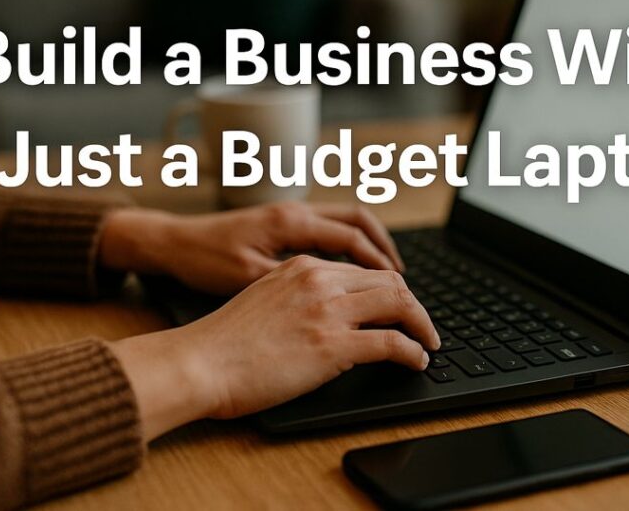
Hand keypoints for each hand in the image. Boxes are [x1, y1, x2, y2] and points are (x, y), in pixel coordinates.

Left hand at [99, 201, 403, 294]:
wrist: (171, 245)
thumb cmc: (203, 261)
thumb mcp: (248, 278)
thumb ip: (294, 284)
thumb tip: (336, 301)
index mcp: (291, 222)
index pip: (354, 239)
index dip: (382, 267)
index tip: (402, 294)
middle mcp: (295, 211)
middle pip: (359, 221)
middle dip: (386, 250)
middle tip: (405, 284)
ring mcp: (288, 215)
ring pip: (345, 222)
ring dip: (369, 247)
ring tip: (386, 279)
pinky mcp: (280, 225)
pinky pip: (327, 230)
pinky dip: (348, 249)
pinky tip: (349, 276)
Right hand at [109, 256, 439, 440]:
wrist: (199, 362)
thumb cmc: (222, 342)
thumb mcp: (264, 300)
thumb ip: (297, 297)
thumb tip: (323, 316)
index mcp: (302, 267)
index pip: (364, 270)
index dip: (391, 290)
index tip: (399, 307)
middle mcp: (319, 280)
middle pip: (389, 282)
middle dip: (413, 305)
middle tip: (423, 326)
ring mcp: (327, 311)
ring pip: (399, 305)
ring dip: (422, 325)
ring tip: (428, 343)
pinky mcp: (333, 345)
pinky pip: (392, 343)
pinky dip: (413, 352)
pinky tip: (416, 362)